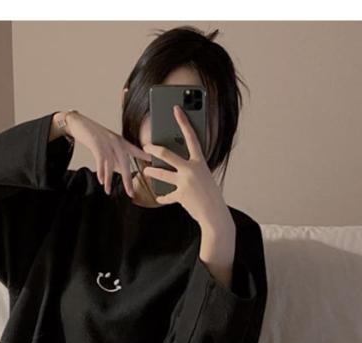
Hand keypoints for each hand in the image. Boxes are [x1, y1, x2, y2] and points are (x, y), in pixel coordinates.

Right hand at [64, 111, 151, 197]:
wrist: (78, 122)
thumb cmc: (92, 134)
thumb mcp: (107, 142)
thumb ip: (114, 154)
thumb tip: (119, 168)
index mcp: (120, 141)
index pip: (135, 150)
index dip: (143, 156)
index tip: (152, 162)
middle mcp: (116, 142)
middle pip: (124, 164)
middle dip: (127, 180)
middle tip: (130, 193)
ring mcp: (106, 142)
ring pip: (111, 164)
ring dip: (109, 179)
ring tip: (108, 191)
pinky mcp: (96, 143)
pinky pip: (100, 160)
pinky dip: (100, 171)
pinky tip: (100, 180)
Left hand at [141, 105, 229, 228]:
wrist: (214, 214)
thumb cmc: (209, 194)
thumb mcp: (203, 176)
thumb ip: (191, 168)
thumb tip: (174, 165)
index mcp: (200, 161)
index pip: (191, 137)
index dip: (183, 121)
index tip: (176, 109)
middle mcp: (192, 169)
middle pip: (167, 154)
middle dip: (154, 149)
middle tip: (146, 147)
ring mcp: (185, 182)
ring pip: (162, 173)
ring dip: (152, 171)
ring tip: (146, 170)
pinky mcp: (180, 196)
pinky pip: (167, 195)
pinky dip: (163, 196)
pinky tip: (159, 196)